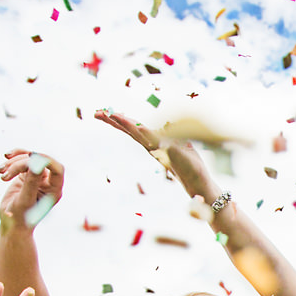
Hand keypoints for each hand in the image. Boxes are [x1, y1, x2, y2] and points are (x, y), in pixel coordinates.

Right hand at [0, 151, 65, 230]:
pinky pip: (21, 160)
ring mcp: (38, 177)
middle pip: (40, 161)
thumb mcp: (25, 201)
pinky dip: (11, 161)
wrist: (10, 223)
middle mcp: (48, 182)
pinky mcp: (27, 174)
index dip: (46, 160)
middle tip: (5, 175)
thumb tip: (37, 163)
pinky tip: (1, 168)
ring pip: (29, 158)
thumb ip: (31, 183)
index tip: (30, 157)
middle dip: (21, 162)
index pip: (58, 169)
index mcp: (54, 190)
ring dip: (13, 161)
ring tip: (0, 172)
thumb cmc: (20, 217)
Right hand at [96, 110, 215, 200]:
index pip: (134, 128)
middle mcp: (153, 146)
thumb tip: (165, 128)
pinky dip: (147, 134)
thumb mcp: (179, 146)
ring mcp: (161, 150)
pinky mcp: (171, 154)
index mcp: (153, 142)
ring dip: (126, 124)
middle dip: (115, 121)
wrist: (198, 183)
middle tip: (97, 113)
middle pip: (131, 130)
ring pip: (139, 134)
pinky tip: (139, 126)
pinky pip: (156, 141)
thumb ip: (170, 137)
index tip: (105, 112)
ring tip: (112, 115)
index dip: (120, 120)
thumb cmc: (189, 165)